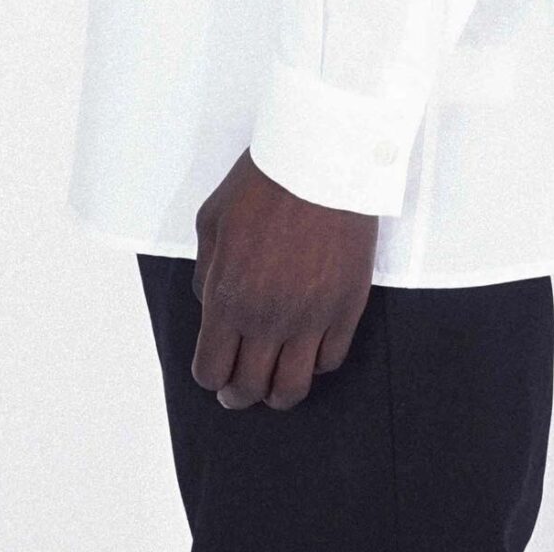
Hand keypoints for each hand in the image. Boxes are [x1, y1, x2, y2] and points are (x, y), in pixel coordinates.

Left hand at [190, 146, 377, 410]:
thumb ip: (206, 271)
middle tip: (239, 390)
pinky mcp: (347, 307)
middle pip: (250, 388)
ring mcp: (311, 317)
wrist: (321, 158)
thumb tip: (211, 305)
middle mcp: (267, 318)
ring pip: (293, 388)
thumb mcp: (211, 220)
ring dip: (278, 395)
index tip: (215, 373)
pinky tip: (309, 351)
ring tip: (275, 388)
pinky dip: (316, 364)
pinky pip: (331, 359)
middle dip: (239, 395)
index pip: (211, 369)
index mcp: (228, 298)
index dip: (210, 377)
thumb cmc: (263, 181)